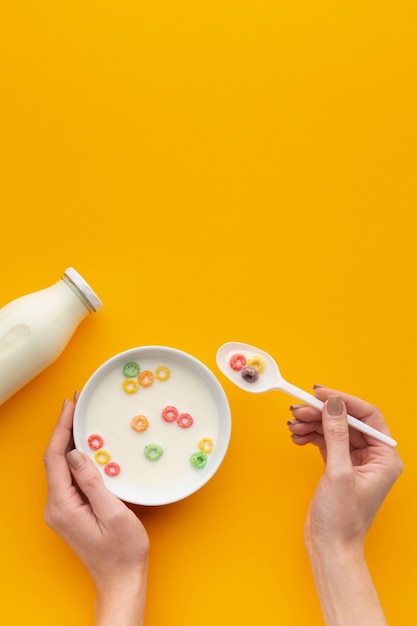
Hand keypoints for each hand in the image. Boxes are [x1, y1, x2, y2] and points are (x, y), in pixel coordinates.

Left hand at [44, 396, 148, 625]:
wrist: (120, 579)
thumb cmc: (122, 551)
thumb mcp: (113, 514)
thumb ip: (92, 483)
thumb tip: (76, 454)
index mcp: (63, 505)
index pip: (54, 458)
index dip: (61, 428)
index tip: (70, 405)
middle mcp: (56, 507)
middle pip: (53, 459)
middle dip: (63, 429)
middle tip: (76, 404)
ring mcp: (62, 510)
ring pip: (59, 467)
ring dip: (68, 441)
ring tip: (80, 418)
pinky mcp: (70, 511)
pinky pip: (68, 477)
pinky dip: (74, 456)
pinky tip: (85, 446)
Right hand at [287, 387, 402, 551]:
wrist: (329, 548)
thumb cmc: (342, 520)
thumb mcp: (339, 472)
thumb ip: (336, 434)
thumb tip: (334, 404)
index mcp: (384, 458)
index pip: (367, 416)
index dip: (343, 401)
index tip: (320, 394)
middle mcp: (373, 457)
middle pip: (346, 421)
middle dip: (321, 413)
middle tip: (298, 409)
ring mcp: (355, 462)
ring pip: (333, 429)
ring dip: (312, 424)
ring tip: (293, 425)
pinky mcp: (338, 467)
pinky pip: (325, 441)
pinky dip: (310, 436)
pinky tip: (297, 436)